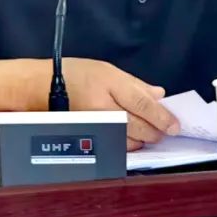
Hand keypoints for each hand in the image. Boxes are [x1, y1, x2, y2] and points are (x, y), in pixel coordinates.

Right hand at [62, 58, 180, 150]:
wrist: (42, 88)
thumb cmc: (75, 74)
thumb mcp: (108, 70)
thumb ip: (136, 85)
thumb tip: (159, 96)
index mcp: (110, 86)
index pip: (143, 105)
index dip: (162, 117)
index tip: (175, 125)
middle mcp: (103, 108)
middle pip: (139, 127)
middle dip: (156, 131)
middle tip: (165, 131)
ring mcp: (95, 126)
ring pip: (128, 141)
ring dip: (143, 140)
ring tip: (148, 134)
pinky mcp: (88, 138)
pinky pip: (114, 147)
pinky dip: (127, 145)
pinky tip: (131, 139)